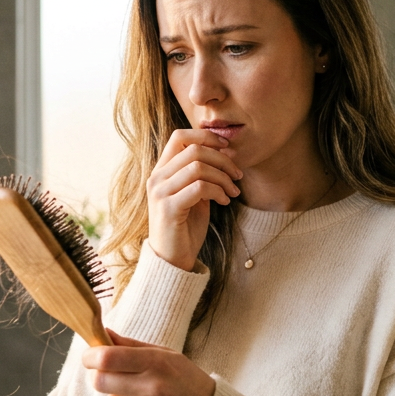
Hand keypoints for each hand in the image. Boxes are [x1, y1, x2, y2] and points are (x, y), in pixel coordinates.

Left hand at [83, 330, 215, 395]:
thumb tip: (103, 333)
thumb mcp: (165, 355)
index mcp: (156, 362)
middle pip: (100, 381)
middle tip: (109, 376)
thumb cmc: (183, 379)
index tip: (90, 357)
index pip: (108, 358)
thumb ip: (131, 346)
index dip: (91, 356)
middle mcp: (153, 387)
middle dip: (99, 377)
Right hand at [146, 129, 242, 270]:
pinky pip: (200, 188)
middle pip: (194, 150)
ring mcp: (160, 192)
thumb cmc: (185, 227)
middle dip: (222, 160)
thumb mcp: (195, 195)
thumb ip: (203, 174)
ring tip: (233, 191)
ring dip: (223, 177)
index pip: (179, 136)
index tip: (227, 148)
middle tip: (237, 175)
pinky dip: (218, 192)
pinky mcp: (169, 208)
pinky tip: (224, 202)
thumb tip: (227, 152)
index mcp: (161, 171)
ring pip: (198, 167)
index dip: (206, 136)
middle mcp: (157, 178)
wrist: (172, 259)